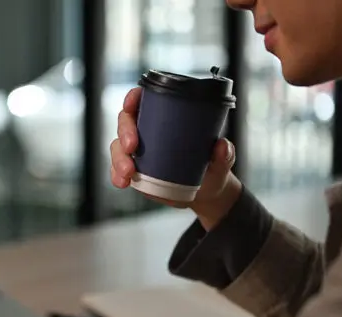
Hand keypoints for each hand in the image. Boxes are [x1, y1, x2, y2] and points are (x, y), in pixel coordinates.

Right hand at [109, 87, 241, 229]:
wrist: (205, 193)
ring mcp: (138, 151)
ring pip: (117, 146)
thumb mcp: (221, 160)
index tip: (130, 105)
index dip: (133, 98)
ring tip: (128, 172)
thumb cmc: (212, 167)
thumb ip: (224, 153)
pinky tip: (122, 182)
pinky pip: (118, 169)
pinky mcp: (134, 170)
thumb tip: (220, 145)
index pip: (144, 100)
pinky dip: (116, 175)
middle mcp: (148, 130)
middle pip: (126, 121)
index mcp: (166, 117)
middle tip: (132, 147)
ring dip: (118, 158)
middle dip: (124, 132)